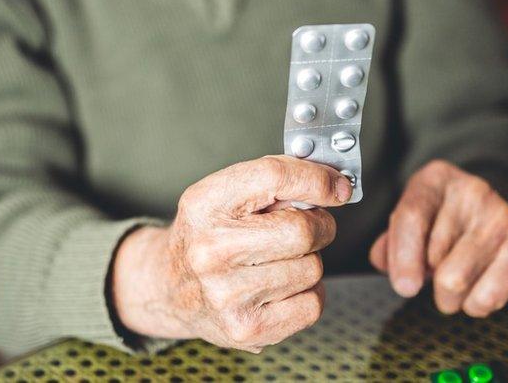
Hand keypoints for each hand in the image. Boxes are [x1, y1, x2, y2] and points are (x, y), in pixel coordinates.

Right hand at [112, 155, 352, 352]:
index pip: (274, 177)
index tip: (338, 186)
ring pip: (312, 268)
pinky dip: (307, 294)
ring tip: (279, 261)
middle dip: (319, 226)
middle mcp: (210, 249)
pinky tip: (281, 288)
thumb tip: (335, 185)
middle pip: (302, 230)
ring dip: (308, 262)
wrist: (169, 288)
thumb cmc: (208, 235)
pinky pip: (312, 304)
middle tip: (308, 228)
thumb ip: (274, 182)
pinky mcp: (245, 330)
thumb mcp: (224, 194)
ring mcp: (226, 294)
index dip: (317, 179)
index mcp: (204, 204)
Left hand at [369, 160, 507, 316]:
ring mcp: (504, 219)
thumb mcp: (411, 217)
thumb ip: (390, 243)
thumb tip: (389, 267)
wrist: (495, 209)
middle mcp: (475, 192)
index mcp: (437, 179)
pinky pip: (487, 299)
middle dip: (428, 277)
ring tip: (453, 279)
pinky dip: (475, 304)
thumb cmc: (442, 219)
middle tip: (436, 268)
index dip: (403, 257)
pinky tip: (477, 285)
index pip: (412, 217)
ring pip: (457, 282)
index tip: (404, 287)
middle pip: (436, 256)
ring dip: (448, 296)